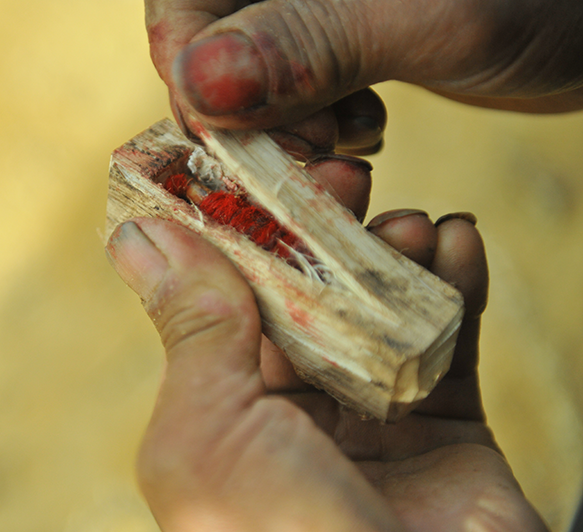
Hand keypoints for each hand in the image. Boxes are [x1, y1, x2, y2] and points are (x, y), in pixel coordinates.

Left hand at [106, 180, 547, 529]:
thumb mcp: (210, 433)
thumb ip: (190, 332)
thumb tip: (139, 237)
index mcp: (220, 413)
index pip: (225, 298)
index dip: (238, 228)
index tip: (253, 162)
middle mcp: (290, 413)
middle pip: (306, 293)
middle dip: (323, 229)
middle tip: (341, 174)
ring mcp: (370, 419)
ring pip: (379, 306)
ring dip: (393, 252)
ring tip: (407, 221)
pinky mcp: (445, 429)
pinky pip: (451, 340)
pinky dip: (457, 284)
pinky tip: (457, 237)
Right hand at [146, 0, 582, 138]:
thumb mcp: (432, 14)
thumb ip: (312, 42)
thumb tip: (197, 84)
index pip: (180, 0)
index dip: (193, 71)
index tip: (244, 134)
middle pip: (206, 38)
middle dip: (247, 110)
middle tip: (316, 148)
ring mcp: (305, 3)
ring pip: (243, 71)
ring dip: (282, 124)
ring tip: (352, 135)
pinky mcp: (330, 31)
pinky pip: (285, 84)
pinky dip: (310, 121)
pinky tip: (361, 124)